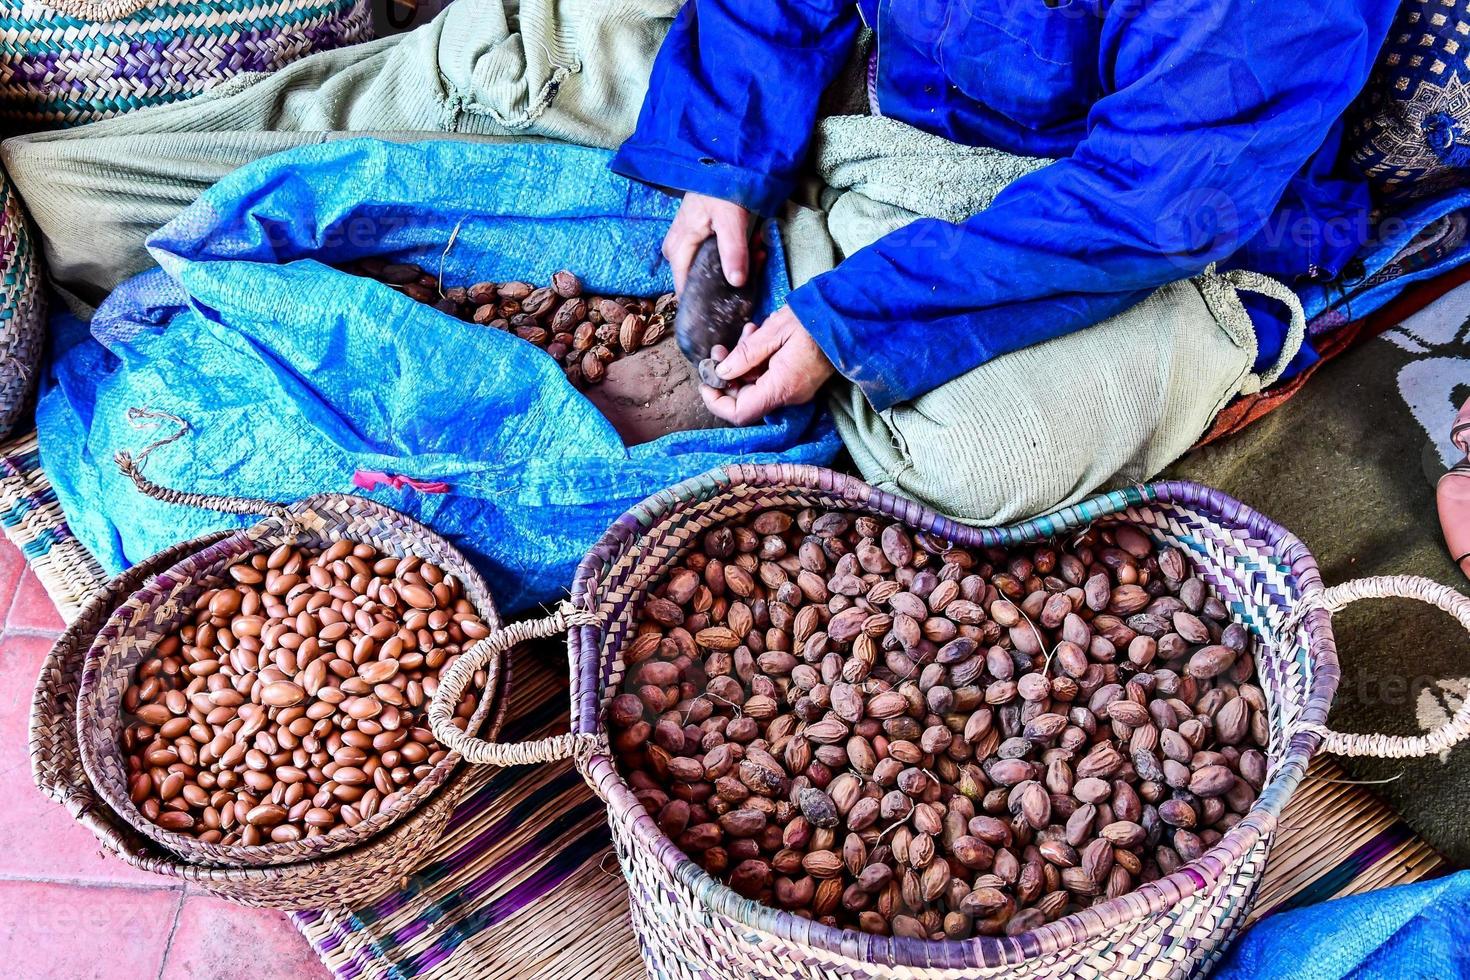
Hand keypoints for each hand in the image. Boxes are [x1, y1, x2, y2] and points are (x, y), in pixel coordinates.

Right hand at [663, 192, 749, 294]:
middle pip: (699, 279)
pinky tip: (753, 245)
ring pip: (708, 268)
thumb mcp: (731, 220)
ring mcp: (684, 242)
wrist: (722, 162)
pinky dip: (733, 254)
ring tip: (757, 251)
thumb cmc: (721, 189)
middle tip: (754, 265)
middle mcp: (675, 249)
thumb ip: (733, 251)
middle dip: (727, 278)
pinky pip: (713, 255)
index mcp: (678, 249)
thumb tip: (736, 283)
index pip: (684, 289)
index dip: (706, 301)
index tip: (731, 302)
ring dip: (734, 264)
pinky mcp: (695, 236)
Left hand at [700, 306, 834, 425]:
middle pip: (745, 398)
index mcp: (782, 387)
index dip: (717, 402)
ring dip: (744, 362)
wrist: (851, 316)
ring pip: (756, 384)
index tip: (705, 382)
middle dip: (728, 374)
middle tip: (720, 349)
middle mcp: (789, 395)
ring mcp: (796, 388)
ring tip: (747, 333)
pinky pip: (770, 377)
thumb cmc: (816, 319)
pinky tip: (760, 335)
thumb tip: (721, 373)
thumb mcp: (775, 331)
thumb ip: (746, 354)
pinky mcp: (799, 379)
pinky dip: (759, 360)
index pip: (740, 413)